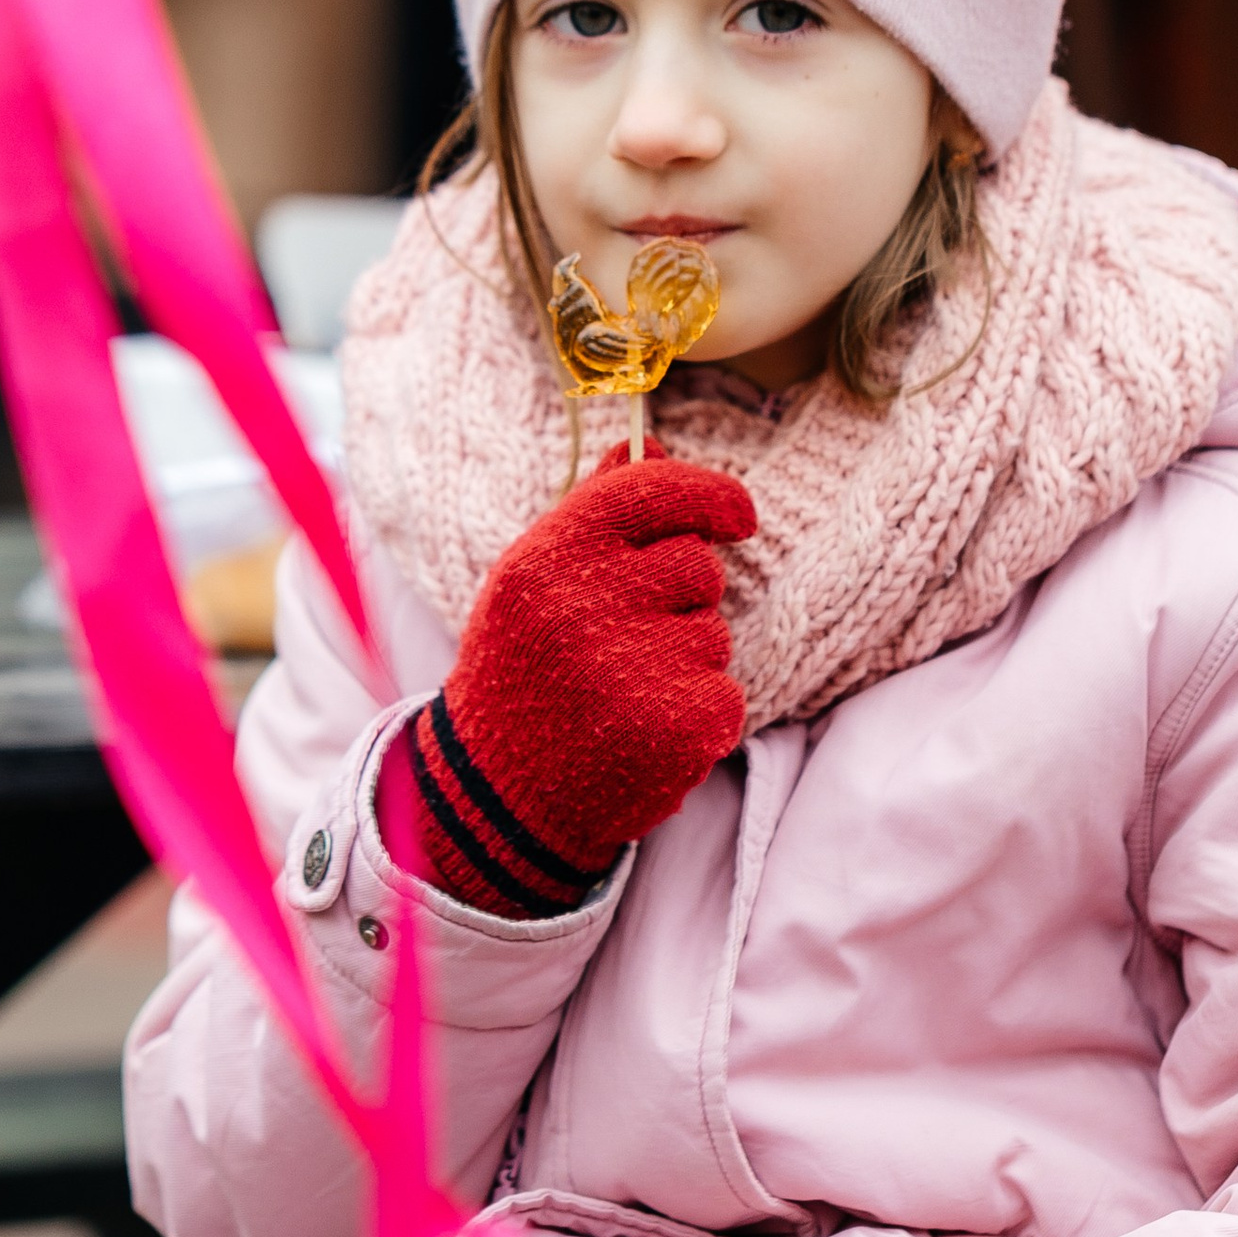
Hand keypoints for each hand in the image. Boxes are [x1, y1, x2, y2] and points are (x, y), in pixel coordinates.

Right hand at [402, 452, 755, 916]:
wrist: (497, 793)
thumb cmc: (522, 670)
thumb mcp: (534, 579)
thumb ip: (595, 509)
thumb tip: (653, 443)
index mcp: (549, 556)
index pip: (654, 490)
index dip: (712, 494)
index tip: (741, 516)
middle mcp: (585, 606)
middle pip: (698, 566)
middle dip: (682, 598)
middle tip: (627, 639)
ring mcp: (631, 670)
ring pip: (715, 634)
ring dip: (687, 659)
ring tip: (625, 691)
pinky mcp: (673, 729)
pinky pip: (728, 694)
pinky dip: (701, 714)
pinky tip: (646, 731)